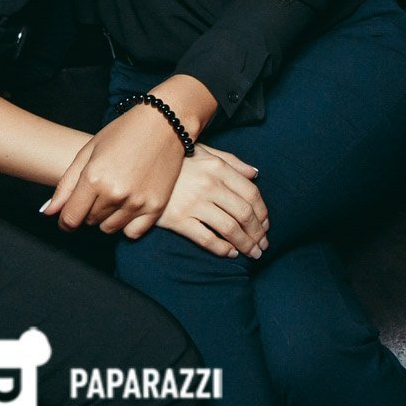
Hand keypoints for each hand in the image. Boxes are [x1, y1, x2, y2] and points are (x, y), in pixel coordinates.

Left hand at [42, 105, 187, 236]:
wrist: (164, 123)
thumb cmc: (123, 132)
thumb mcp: (88, 152)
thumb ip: (66, 185)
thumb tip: (48, 212)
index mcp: (94, 177)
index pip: (70, 218)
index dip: (65, 220)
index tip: (67, 216)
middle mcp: (115, 193)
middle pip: (89, 221)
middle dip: (88, 210)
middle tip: (99, 188)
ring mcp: (137, 202)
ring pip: (109, 228)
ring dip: (106, 216)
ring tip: (114, 193)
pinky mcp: (156, 207)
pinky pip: (132, 233)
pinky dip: (127, 224)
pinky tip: (128, 205)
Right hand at [155, 145, 269, 257]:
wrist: (140, 170)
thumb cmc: (176, 162)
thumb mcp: (204, 152)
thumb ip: (231, 162)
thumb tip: (255, 173)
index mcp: (217, 167)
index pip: (251, 193)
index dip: (263, 212)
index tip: (266, 225)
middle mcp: (208, 185)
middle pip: (244, 213)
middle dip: (258, 233)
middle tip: (263, 245)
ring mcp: (193, 203)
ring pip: (230, 229)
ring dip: (246, 244)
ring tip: (252, 253)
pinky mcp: (178, 219)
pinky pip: (207, 239)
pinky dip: (223, 249)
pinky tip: (231, 253)